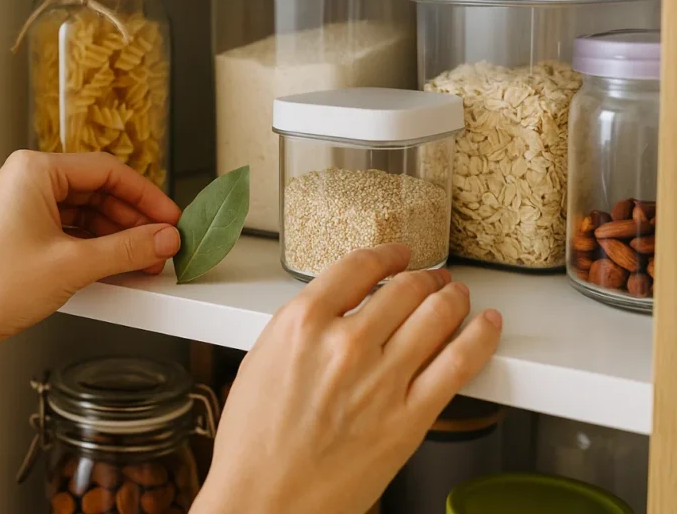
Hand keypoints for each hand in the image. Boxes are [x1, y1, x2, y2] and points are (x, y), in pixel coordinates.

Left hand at [0, 151, 180, 372]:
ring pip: (85, 214)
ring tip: (143, 259)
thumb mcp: (73, 265)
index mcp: (33, 170)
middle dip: (133, 220)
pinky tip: (116, 266)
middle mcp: (25, 183)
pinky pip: (70, 233)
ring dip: (116, 236)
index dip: (146, 196)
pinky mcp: (21, 237)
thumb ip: (127, 249)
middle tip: (161, 242)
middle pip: (98, 191)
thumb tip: (162, 239)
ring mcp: (21, 211)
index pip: (107, 171)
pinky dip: (95, 248)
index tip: (170, 217)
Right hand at [192, 246, 502, 513]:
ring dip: (453, 297)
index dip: (387, 253)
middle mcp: (346, 344)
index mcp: (302, 324)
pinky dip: (481, 336)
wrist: (266, 502)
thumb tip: (339, 309)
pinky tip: (488, 325)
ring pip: (438, 315)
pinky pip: (460, 363)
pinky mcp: (410, 418)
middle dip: (424, 276)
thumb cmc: (254, 444)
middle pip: (405, 287)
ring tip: (457, 294)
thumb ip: (303, 328)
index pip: (359, 266)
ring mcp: (383, 380)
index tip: (397, 253)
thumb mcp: (261, 362)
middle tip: (431, 277)